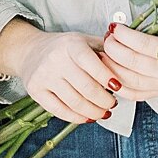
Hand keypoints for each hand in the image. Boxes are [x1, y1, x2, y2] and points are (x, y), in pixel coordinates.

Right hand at [0, 21, 115, 123]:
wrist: (30, 50)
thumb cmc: (63, 47)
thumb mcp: (84, 40)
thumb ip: (105, 49)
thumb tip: (128, 61)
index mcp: (72, 45)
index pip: (94, 66)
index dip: (109, 79)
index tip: (119, 87)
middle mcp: (56, 60)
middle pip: (86, 88)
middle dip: (104, 101)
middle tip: (112, 104)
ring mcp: (44, 76)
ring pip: (74, 102)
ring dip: (93, 112)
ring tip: (103, 112)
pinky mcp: (35, 91)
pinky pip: (59, 110)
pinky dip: (76, 118)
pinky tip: (86, 117)